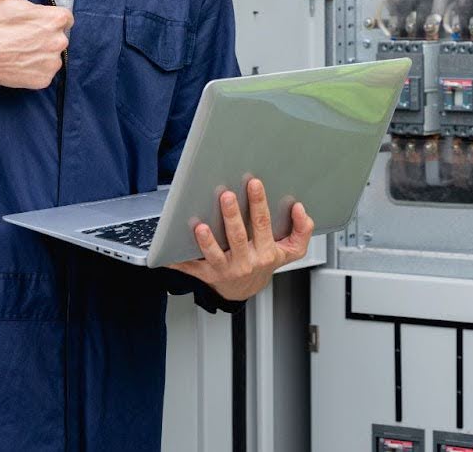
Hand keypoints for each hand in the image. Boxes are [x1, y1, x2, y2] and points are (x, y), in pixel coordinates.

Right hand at [0, 0, 72, 116]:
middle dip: (43, 34)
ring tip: (18, 48)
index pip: (63, 17)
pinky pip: (46, 71)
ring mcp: (53, 62)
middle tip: (20, 35)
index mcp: (56, 18)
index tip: (28, 20)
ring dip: (40, 51)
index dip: (45, 18)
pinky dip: (35, 68)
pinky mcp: (45, 79)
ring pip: (53, 54)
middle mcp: (60, 41)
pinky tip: (19, 62)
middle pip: (59, 35)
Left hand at [169, 178, 314, 301]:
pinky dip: (179, 262)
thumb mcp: (290, 251)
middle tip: (226, 195)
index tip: (253, 183)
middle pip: (238, 236)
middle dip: (232, 215)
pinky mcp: (207, 275)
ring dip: (207, 241)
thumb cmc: (264, 262)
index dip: (259, 203)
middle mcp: (246, 261)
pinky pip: (192, 268)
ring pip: (215, 254)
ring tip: (201, 225)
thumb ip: (302, 230)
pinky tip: (169, 253)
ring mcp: (225, 269)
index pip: (262, 223)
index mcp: (265, 252)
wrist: (246, 290)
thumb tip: (300, 209)